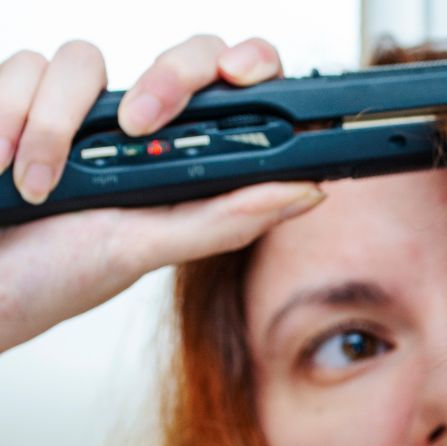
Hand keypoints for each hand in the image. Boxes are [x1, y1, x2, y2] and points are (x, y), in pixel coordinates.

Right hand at [0, 35, 325, 351]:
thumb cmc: (54, 277)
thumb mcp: (142, 251)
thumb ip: (222, 220)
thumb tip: (306, 192)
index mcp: (174, 160)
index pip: (228, 90)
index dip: (248, 65)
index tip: (242, 75)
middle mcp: (130, 127)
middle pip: (175, 56)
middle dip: (165, 79)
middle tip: (136, 125)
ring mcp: (72, 108)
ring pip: (82, 60)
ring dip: (54, 126)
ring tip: (38, 187)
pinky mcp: (13, 97)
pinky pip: (21, 66)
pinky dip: (6, 117)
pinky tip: (1, 166)